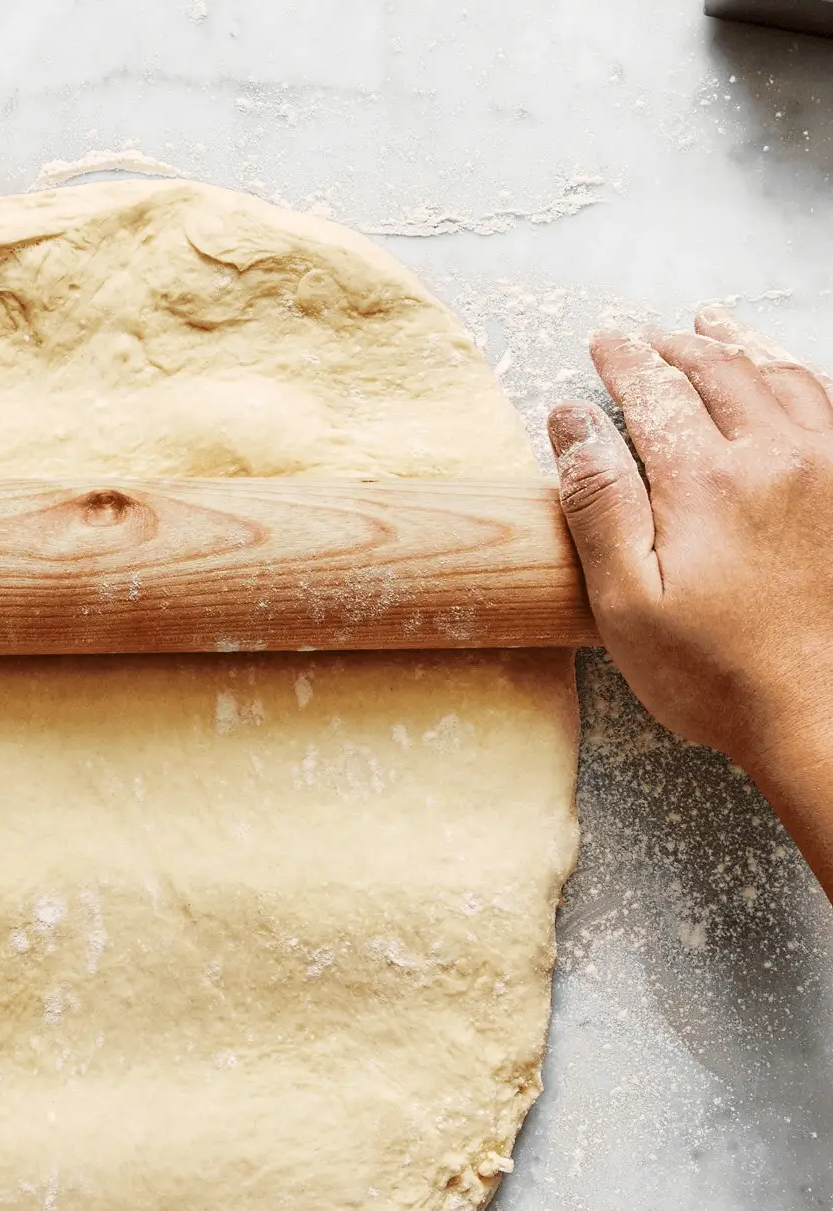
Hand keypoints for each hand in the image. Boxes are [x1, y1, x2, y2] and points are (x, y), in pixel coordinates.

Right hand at [548, 308, 832, 785]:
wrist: (819, 714)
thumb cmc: (712, 671)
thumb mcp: (626, 599)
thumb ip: (599, 503)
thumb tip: (570, 421)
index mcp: (708, 481)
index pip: (655, 395)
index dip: (623, 363)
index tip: (601, 343)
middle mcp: (776, 457)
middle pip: (719, 374)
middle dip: (674, 347)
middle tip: (643, 336)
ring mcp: (827, 470)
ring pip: (781, 377)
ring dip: (737, 346)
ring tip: (711, 327)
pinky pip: (827, 406)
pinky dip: (796, 374)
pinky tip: (782, 376)